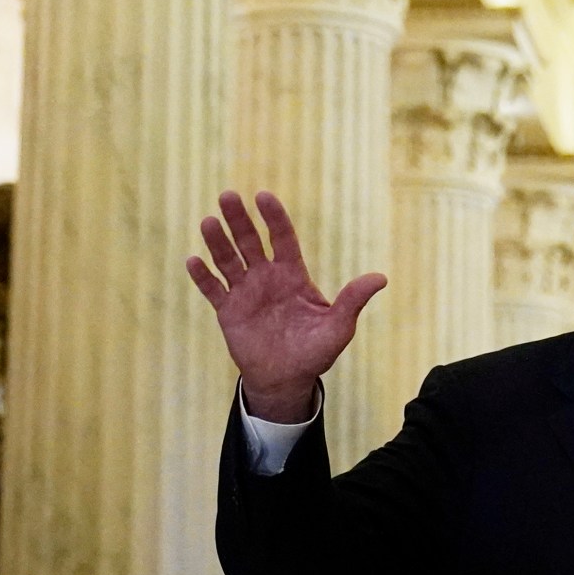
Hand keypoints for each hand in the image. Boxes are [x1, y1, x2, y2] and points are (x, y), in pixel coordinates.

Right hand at [185, 191, 385, 421]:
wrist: (288, 379)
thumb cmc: (316, 351)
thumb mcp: (338, 326)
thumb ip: (353, 300)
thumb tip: (380, 278)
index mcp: (292, 275)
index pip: (282, 239)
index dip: (274, 218)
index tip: (263, 196)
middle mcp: (266, 277)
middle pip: (250, 242)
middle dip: (239, 220)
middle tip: (228, 196)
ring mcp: (245, 292)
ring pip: (228, 260)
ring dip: (217, 242)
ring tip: (209, 222)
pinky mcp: (228, 311)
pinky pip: (212, 290)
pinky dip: (202, 276)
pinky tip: (193, 261)